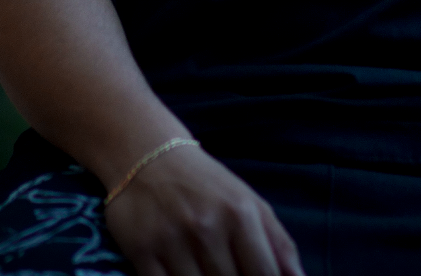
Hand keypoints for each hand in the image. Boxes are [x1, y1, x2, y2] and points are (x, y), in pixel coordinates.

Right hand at [104, 144, 305, 275]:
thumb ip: (278, 243)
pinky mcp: (142, 251)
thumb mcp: (249, 203)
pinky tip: (185, 274)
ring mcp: (173, 240)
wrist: (149, 156)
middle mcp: (208, 227)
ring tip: (208, 271)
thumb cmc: (207, 186)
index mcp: (241, 213)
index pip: (265, 274)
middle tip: (231, 272)